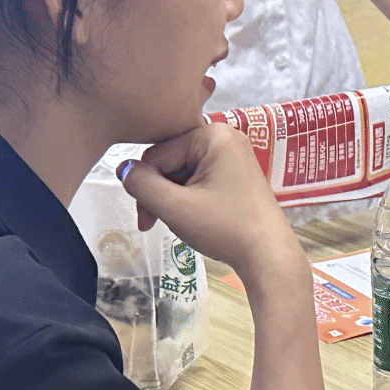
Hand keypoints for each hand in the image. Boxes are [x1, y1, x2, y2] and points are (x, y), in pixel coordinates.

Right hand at [120, 121, 298, 283]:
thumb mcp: (175, 207)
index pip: (158, 154)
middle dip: (159, 192)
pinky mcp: (236, 172)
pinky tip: (190, 216)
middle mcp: (225, 136)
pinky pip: (199, 177)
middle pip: (170, 160)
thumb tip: (121, 168)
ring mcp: (233, 154)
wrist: (268, 254)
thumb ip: (142, 185)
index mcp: (213, 135)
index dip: (146, 185)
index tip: (145, 218)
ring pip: (182, 171)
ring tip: (178, 222)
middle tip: (154, 223)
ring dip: (172, 197)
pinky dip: (188, 197)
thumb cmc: (225, 228)